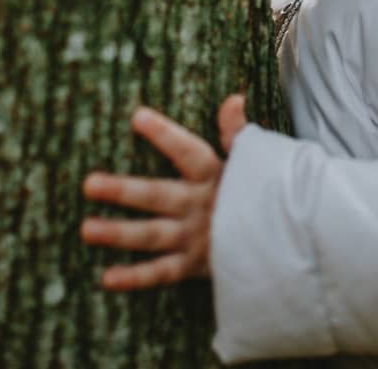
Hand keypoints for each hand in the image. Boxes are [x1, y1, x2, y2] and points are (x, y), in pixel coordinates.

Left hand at [79, 94, 247, 289]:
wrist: (290, 239)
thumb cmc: (264, 192)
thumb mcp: (257, 160)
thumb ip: (238, 132)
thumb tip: (234, 98)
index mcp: (215, 176)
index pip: (189, 152)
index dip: (165, 136)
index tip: (137, 117)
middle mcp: (202, 206)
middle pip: (158, 196)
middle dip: (124, 190)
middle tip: (89, 184)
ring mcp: (197, 237)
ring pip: (153, 235)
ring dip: (120, 233)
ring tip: (86, 229)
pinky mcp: (195, 264)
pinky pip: (163, 273)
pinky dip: (136, 278)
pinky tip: (107, 278)